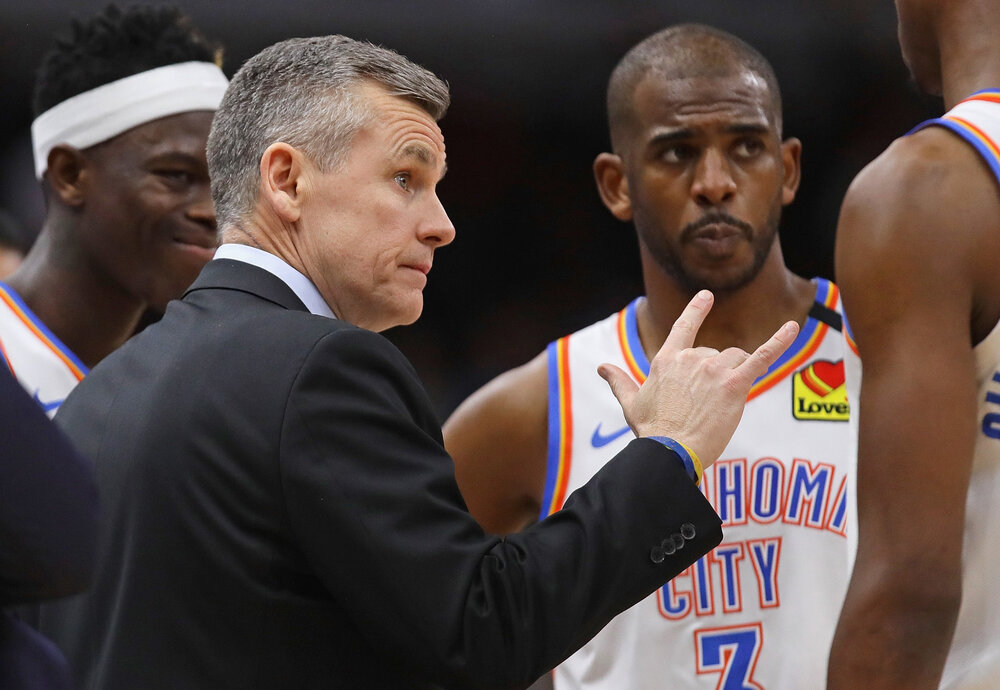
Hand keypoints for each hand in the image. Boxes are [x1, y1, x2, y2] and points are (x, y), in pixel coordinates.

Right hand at [598, 290, 798, 468]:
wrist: (671, 451)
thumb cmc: (651, 431)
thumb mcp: (631, 403)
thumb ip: (619, 381)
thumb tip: (601, 367)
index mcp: (667, 359)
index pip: (684, 326)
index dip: (697, 310)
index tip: (707, 296)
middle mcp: (692, 359)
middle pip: (716, 352)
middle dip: (717, 373)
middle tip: (708, 405)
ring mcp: (715, 370)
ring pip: (736, 358)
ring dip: (736, 373)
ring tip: (726, 400)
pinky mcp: (736, 385)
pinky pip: (763, 357)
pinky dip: (780, 341)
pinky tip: (793, 328)